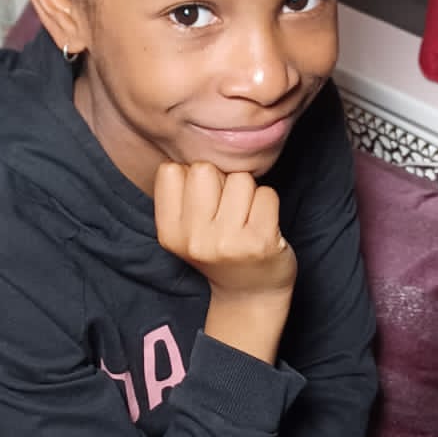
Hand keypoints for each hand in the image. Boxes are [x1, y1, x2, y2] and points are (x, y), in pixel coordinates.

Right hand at [154, 162, 296, 298]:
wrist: (250, 294)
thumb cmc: (219, 250)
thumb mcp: (186, 229)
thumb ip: (182, 193)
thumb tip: (195, 142)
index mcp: (169, 233)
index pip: (171, 170)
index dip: (190, 177)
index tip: (202, 200)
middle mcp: (194, 240)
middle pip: (204, 169)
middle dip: (220, 180)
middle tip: (227, 209)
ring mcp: (227, 243)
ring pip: (239, 178)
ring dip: (248, 192)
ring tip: (245, 218)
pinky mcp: (260, 242)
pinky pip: (267, 193)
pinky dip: (268, 203)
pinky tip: (262, 225)